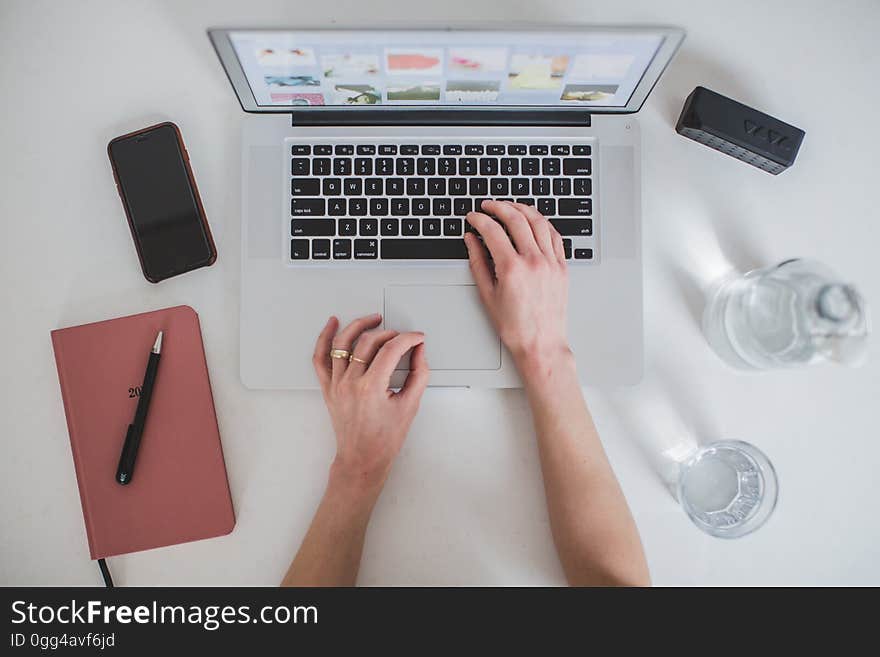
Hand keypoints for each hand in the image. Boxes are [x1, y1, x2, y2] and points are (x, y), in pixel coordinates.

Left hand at [312, 313, 429, 495]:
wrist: (362, 459)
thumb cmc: (384, 439)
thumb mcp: (410, 406)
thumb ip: (419, 374)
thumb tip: (419, 351)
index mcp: (371, 388)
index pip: (391, 349)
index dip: (408, 339)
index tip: (417, 338)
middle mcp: (350, 383)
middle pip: (368, 342)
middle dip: (389, 333)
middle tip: (402, 336)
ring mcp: (336, 384)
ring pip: (342, 343)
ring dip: (359, 326)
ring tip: (372, 319)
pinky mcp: (328, 387)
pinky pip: (320, 357)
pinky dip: (324, 337)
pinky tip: (332, 324)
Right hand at [464, 200, 570, 368]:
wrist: (541, 344)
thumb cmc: (515, 327)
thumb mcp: (487, 294)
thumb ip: (478, 262)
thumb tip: (471, 240)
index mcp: (512, 268)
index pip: (493, 231)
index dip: (479, 219)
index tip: (472, 217)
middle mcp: (534, 261)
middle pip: (516, 219)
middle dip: (498, 207)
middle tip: (488, 205)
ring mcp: (551, 262)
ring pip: (538, 222)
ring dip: (522, 209)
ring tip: (510, 207)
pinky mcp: (562, 267)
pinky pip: (554, 235)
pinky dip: (542, 224)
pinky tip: (533, 221)